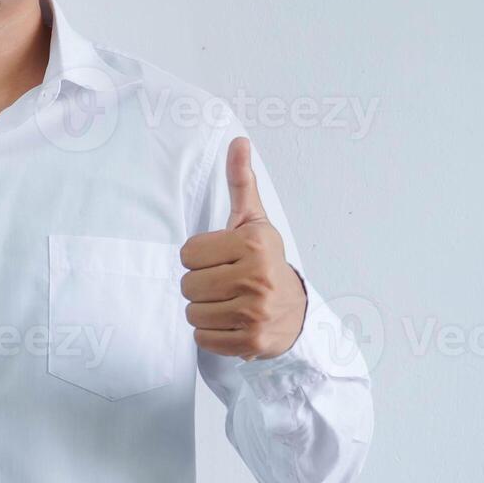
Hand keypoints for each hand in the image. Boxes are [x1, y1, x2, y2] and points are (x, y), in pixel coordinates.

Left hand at [180, 137, 307, 360]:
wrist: (296, 312)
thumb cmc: (265, 262)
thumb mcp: (254, 221)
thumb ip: (241, 182)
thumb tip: (238, 141)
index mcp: (254, 244)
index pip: (187, 254)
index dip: (199, 258)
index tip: (221, 260)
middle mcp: (258, 278)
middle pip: (187, 285)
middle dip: (200, 285)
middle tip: (224, 284)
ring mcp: (256, 312)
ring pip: (192, 313)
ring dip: (204, 311)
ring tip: (228, 303)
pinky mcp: (251, 342)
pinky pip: (202, 338)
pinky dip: (211, 334)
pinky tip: (231, 322)